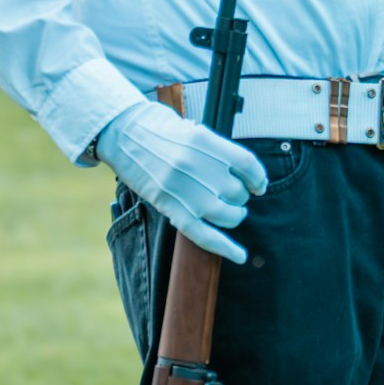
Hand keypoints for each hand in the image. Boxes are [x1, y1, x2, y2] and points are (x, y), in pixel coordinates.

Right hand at [95, 102, 268, 261]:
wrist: (124, 133)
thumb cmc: (162, 130)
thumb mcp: (195, 131)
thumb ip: (218, 152)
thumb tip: (244, 176)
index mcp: (205, 141)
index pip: (247, 163)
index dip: (258, 177)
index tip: (259, 186)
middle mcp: (195, 164)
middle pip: (237, 191)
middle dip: (240, 197)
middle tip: (232, 195)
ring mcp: (181, 187)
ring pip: (225, 214)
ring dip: (234, 216)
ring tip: (231, 212)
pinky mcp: (167, 205)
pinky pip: (200, 232)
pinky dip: (223, 246)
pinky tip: (239, 254)